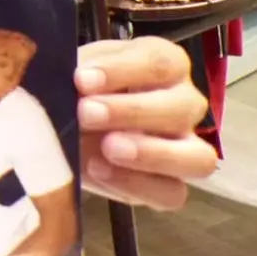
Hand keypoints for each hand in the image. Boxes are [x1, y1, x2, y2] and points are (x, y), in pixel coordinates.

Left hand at [75, 37, 216, 210]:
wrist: (59, 129)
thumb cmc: (75, 89)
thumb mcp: (74, 70)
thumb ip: (78, 69)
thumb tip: (75, 76)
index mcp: (164, 64)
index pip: (161, 61)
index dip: (122, 70)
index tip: (81, 78)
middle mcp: (184, 103)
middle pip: (182, 107)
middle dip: (132, 111)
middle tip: (86, 112)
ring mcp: (185, 148)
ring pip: (197, 157)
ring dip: (152, 153)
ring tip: (107, 148)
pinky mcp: (169, 185)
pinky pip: (172, 193)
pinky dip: (136, 184)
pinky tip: (99, 170)